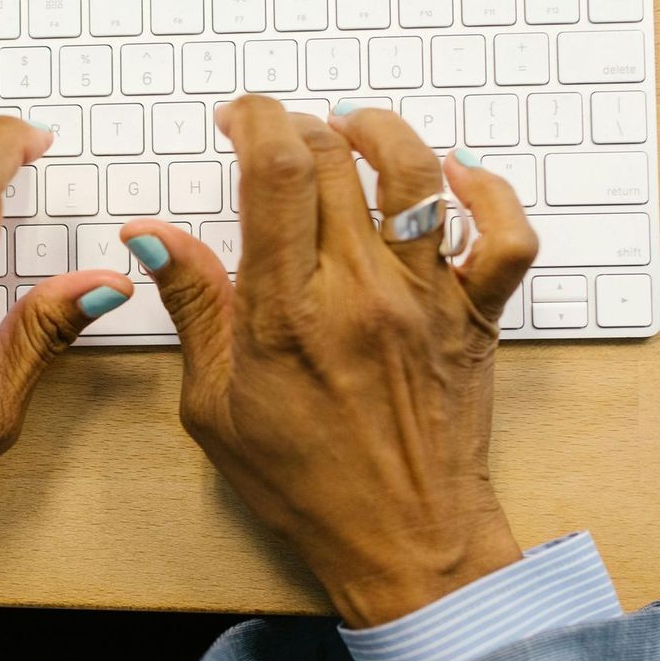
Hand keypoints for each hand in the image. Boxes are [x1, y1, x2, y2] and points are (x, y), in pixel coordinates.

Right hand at [121, 97, 537, 628]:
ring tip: (349, 128)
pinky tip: (453, 174)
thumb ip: (193, 307)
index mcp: (286, 314)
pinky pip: (506, 235)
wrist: (406, 543)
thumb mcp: (215, 405)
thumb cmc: (305, 485)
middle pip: (335, 158)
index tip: (238, 117)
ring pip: (415, 175)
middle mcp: (360, 294)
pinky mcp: (473, 317)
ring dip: (378, 131)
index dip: (254, 119)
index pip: (275, 174)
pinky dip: (488, 188)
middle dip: (295, 124)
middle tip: (274, 134)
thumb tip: (152, 235)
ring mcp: (425, 301)